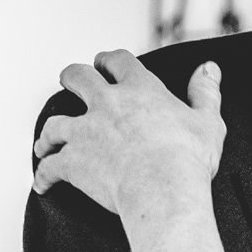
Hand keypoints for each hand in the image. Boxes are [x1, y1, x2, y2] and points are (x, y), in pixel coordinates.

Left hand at [32, 49, 224, 219]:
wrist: (163, 190)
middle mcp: (107, 104)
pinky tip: (42, 183)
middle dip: (71, 78)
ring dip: (48, 133)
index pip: (119, 61)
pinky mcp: (72, 161)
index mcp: (140, 90)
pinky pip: (49, 167)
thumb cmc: (186, 160)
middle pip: (77, 77)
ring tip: (46, 141)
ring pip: (54, 123)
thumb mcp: (207, 121)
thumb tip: (209, 69)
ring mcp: (85, 132)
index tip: (105, 63)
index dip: (109, 60)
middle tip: (69, 81)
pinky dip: (43, 175)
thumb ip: (205, 92)